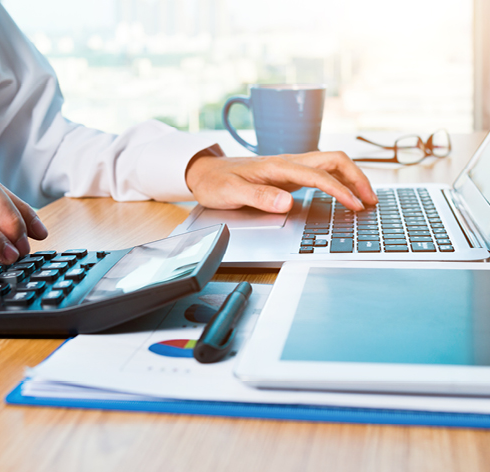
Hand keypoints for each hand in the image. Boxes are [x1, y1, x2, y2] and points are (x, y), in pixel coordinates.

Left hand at [185, 151, 377, 212]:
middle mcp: (287, 162)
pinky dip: (338, 181)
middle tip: (371, 200)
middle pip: (333, 160)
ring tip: (366, 199)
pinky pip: (321, 173)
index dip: (340, 190)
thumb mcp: (232, 193)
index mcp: (277, 166)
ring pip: (330, 164)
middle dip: (357, 178)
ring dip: (351, 178)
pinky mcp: (288, 174)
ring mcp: (289, 167)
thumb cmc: (216, 182)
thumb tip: (287, 202)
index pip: (318, 174)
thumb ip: (259, 197)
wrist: (204, 172)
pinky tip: (344, 195)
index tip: (355, 206)